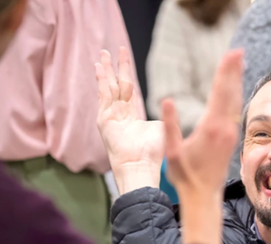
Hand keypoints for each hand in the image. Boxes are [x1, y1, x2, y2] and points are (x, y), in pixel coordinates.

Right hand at [95, 47, 161, 191]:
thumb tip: (170, 107)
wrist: (141, 166)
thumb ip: (163, 114)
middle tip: (110, 50)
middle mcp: (119, 115)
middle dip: (114, 68)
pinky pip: (104, 95)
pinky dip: (101, 80)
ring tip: (104, 53)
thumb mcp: (160, 127)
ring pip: (109, 87)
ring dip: (106, 70)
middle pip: (116, 85)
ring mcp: (110, 116)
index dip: (126, 74)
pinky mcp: (104, 119)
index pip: (128, 90)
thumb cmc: (153, 153)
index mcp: (132, 116)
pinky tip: (99, 67)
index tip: (124, 58)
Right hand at [162, 49, 242, 197]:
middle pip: (231, 93)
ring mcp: (230, 133)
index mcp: (210, 127)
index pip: (219, 92)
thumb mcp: (170, 151)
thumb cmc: (185, 176)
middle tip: (238, 51)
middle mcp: (224, 128)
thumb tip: (166, 100)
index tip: (230, 54)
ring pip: (235, 102)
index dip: (224, 72)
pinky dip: (235, 96)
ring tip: (238, 64)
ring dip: (236, 81)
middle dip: (233, 71)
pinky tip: (235, 90)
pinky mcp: (231, 139)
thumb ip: (169, 125)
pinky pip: (235, 112)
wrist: (203, 196)